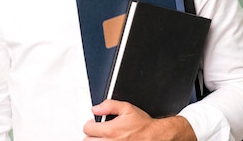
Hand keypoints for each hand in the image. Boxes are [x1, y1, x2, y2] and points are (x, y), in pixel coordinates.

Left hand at [82, 100, 196, 140]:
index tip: (94, 123)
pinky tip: (111, 140)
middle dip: (92, 134)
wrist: (155, 136)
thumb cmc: (143, 125)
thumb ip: (109, 105)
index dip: (90, 123)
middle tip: (99, 131)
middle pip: (87, 140)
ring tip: (105, 137)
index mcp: (110, 130)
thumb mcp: (127, 108)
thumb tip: (96, 108)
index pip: (87, 128)